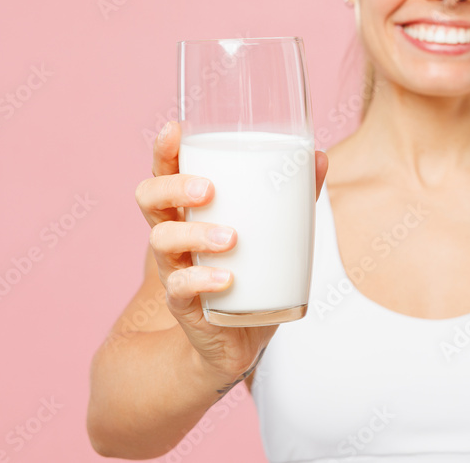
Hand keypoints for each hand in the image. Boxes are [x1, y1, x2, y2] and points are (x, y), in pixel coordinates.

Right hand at [135, 121, 328, 384]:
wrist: (236, 339)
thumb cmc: (253, 272)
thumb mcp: (273, 232)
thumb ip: (294, 195)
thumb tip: (319, 156)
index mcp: (189, 210)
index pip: (165, 171)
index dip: (163, 150)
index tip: (174, 129)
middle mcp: (174, 234)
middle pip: (150, 199)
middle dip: (173, 188)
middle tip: (208, 190)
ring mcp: (175, 269)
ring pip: (163, 241)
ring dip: (194, 235)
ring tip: (230, 238)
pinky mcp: (185, 304)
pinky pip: (181, 289)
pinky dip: (202, 280)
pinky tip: (226, 278)